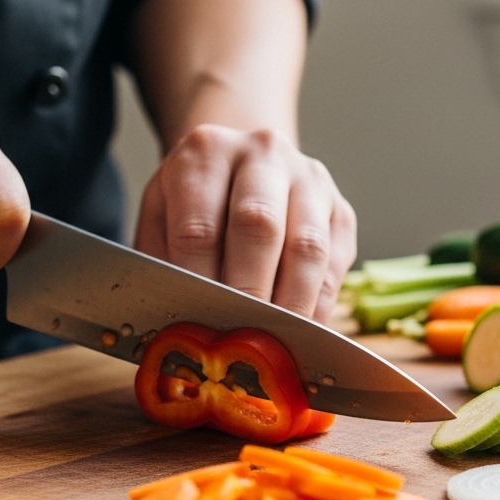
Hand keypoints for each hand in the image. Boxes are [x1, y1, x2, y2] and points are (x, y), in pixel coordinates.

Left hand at [134, 124, 356, 322]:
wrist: (241, 165)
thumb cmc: (194, 203)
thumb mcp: (160, 219)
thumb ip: (162, 265)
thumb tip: (175, 329)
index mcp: (206, 153)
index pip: (200, 228)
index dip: (200, 285)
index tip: (199, 327)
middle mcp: (263, 155)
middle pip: (259, 227)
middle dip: (249, 294)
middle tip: (239, 342)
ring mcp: (310, 180)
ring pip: (307, 247)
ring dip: (290, 306)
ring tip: (273, 346)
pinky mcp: (340, 211)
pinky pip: (334, 264)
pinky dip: (318, 307)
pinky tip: (300, 335)